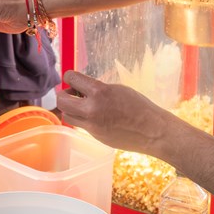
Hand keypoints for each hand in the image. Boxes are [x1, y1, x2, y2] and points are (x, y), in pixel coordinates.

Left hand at [55, 71, 177, 155]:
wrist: (152, 131)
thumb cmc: (139, 106)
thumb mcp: (118, 89)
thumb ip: (98, 89)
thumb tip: (82, 89)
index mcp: (100, 92)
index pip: (71, 79)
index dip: (70, 77)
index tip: (74, 80)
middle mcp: (92, 109)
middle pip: (61, 101)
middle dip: (64, 95)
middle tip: (74, 94)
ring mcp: (92, 125)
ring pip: (66, 116)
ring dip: (70, 109)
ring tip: (82, 106)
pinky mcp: (95, 136)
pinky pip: (80, 125)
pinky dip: (83, 119)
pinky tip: (96, 116)